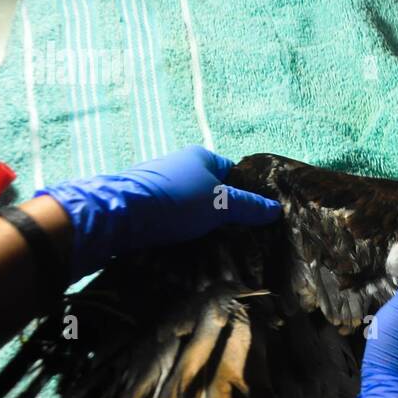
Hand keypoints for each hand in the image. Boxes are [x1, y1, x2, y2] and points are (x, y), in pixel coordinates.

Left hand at [37, 145, 281, 277]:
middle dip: (219, 209)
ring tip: (208, 242)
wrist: (121, 214)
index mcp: (200, 155)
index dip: (243, 193)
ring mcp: (157, 180)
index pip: (231, 172)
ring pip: (188, 202)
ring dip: (196, 220)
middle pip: (209, 188)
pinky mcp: (141, 200)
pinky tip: (181, 241)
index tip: (250, 216)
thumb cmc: (177, 202)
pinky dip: (175, 225)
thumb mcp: (220, 205)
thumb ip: (249, 207)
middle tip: (233, 234)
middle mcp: (178, 162)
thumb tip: (276, 209)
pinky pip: (168, 212)